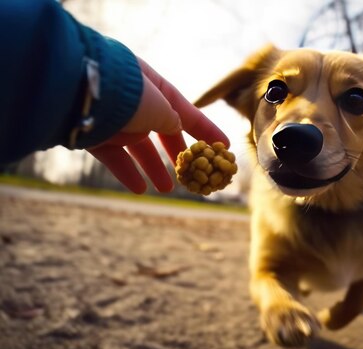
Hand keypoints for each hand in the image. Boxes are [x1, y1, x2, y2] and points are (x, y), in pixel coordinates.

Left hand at [87, 58, 228, 193]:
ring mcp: (115, 118)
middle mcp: (135, 101)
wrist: (81, 94)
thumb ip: (173, 120)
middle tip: (193, 171)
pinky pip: (115, 158)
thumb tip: (175, 129)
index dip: (206, 130)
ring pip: (140, 148)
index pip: (186, 111)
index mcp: (155, 87)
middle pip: (162, 131)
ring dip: (155, 168)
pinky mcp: (95, 135)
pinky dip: (129, 173)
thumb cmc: (130, 94)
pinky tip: (141, 189)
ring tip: (168, 188)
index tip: (223, 147)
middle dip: (177, 153)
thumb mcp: (163, 107)